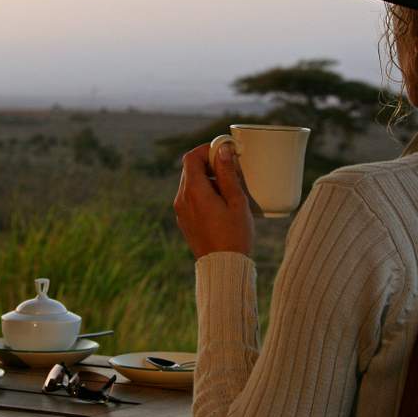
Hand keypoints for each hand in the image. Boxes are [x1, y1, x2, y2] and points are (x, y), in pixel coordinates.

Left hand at [173, 142, 253, 258]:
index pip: (191, 157)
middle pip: (189, 169)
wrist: (222, 266)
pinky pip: (190, 197)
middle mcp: (182, 199)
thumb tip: (221, 151)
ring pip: (190, 183)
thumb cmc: (234, 234)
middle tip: (229, 167)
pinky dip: (202, 191)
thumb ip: (228, 174)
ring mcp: (181, 211)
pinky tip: (220, 202)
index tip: (223, 151)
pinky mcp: (184, 220)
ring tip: (228, 187)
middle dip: (208, 163)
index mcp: (194, 191)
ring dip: (206, 178)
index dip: (206, 149)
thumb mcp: (236, 201)